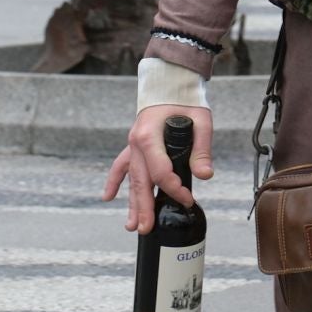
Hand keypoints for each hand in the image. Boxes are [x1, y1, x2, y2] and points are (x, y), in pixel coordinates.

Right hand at [102, 104, 212, 234]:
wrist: (171, 83)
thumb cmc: (185, 100)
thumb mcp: (201, 120)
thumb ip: (202, 148)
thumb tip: (205, 175)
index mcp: (151, 136)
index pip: (161, 172)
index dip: (175, 189)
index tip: (189, 199)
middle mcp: (137, 142)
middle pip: (141, 181)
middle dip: (144, 207)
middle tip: (147, 229)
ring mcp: (133, 145)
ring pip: (131, 179)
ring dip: (131, 203)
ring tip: (132, 226)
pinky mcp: (134, 145)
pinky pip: (120, 165)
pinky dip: (114, 180)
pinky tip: (107, 197)